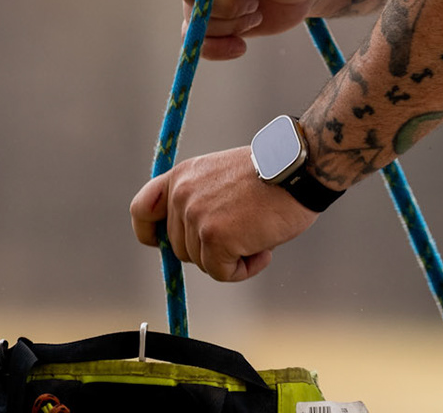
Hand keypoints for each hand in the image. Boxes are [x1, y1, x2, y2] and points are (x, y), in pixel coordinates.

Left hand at [130, 147, 319, 281]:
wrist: (300, 168)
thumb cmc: (273, 174)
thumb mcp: (223, 177)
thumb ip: (201, 199)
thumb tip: (193, 240)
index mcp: (182, 175)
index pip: (141, 209)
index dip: (150, 234)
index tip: (161, 246)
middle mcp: (182, 194)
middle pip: (180, 248)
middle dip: (211, 249)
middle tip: (245, 233)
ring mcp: (195, 216)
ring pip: (202, 263)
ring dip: (232, 259)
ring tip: (258, 235)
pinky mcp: (214, 237)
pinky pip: (222, 273)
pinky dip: (245, 270)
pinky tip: (264, 249)